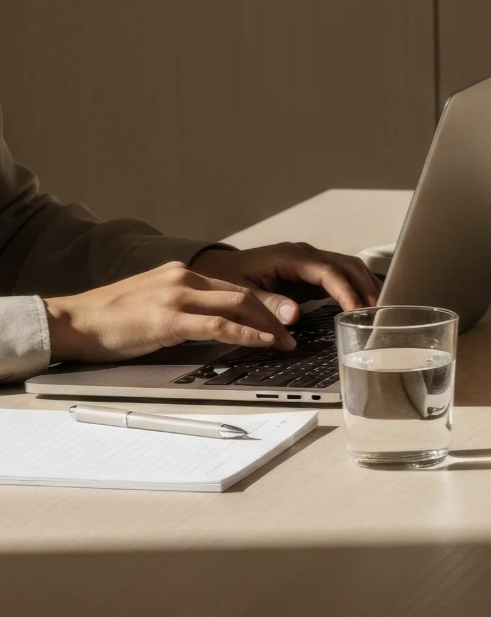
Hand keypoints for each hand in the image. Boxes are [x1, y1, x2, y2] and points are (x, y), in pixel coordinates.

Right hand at [46, 262, 297, 362]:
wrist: (71, 321)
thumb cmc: (109, 319)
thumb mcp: (153, 304)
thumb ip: (184, 307)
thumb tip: (214, 324)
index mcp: (181, 274)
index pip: (234, 287)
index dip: (263, 304)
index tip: (282, 319)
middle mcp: (183, 278)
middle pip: (244, 293)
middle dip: (274, 313)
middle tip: (294, 332)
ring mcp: (177, 296)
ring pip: (238, 305)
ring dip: (268, 325)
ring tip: (285, 342)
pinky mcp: (169, 318)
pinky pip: (219, 324)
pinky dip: (247, 333)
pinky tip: (263, 342)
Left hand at [190, 242, 378, 322]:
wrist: (216, 269)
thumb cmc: (225, 279)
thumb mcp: (239, 293)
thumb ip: (266, 303)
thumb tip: (293, 315)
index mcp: (288, 256)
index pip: (327, 271)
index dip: (344, 290)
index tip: (356, 310)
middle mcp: (304, 255)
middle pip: (347, 265)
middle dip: (365, 287)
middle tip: (378, 313)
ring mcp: (310, 262)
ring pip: (349, 268)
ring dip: (366, 286)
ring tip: (378, 311)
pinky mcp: (311, 273)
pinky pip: (341, 278)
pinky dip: (357, 289)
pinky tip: (365, 305)